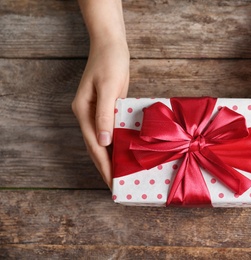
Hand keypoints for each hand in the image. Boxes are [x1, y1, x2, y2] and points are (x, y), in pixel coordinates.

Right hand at [72, 39, 129, 188]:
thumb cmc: (110, 63)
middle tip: (118, 186)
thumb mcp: (109, 88)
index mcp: (84, 112)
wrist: (111, 45)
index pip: (94, 146)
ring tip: (122, 175)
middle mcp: (87, 115)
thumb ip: (105, 115)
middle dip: (106, 167)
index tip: (112, 183)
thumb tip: (103, 142)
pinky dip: (116, 144)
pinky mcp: (106, 108)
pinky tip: (125, 152)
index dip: (104, 166)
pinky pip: (110, 131)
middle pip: (96, 147)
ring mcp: (96, 112)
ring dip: (111, 158)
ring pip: (102, 141)